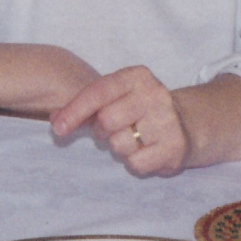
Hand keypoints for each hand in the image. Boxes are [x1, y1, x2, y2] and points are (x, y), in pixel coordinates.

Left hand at [50, 66, 187, 177]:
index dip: (74, 110)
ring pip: (118, 144)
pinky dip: (134, 162)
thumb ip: (85, 106)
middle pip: (106, 120)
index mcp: (138, 76)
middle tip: (114, 130)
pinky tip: (147, 151)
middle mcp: (155, 94)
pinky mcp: (175, 147)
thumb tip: (54, 120)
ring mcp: (167, 121)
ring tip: (134, 139)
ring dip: (118, 147)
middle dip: (102, 131)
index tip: (58, 127)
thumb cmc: (140, 110)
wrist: (186, 125)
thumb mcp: (116, 98)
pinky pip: (134, 163)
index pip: (98, 92)